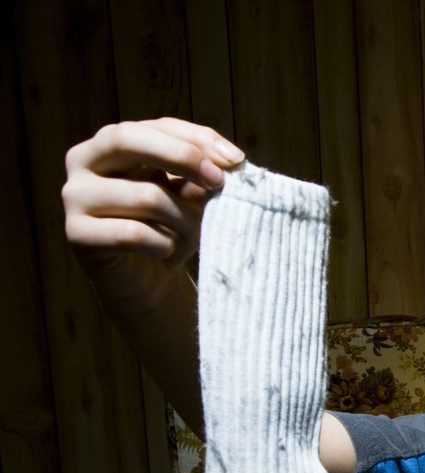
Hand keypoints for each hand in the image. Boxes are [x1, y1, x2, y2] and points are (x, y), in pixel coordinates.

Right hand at [63, 117, 244, 312]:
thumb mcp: (189, 195)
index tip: (236, 159)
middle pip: (128, 140)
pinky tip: (164, 252)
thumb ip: (202, 172)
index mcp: (111, 143)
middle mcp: (83, 162)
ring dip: (182, 220)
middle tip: (219, 181)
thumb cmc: (168, 230)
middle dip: (182, 157)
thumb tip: (231, 159)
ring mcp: (75, 197)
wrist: (148, 282)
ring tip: (189, 235)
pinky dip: (162, 245)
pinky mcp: (77, 234)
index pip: (155, 125)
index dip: (196, 138)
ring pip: (145, 196)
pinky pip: (133, 234)